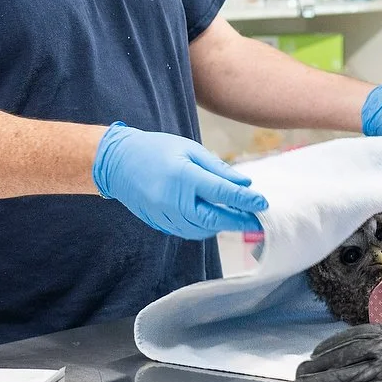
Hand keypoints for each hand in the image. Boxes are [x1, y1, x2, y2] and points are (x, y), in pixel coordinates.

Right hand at [92, 124, 266, 240]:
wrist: (118, 162)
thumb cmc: (157, 150)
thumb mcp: (189, 150)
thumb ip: (217, 169)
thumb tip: (244, 184)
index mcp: (183, 177)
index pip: (222, 193)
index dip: (245, 201)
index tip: (263, 204)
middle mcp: (174, 200)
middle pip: (214, 218)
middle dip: (239, 221)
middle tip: (258, 222)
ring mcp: (165, 215)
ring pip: (202, 229)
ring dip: (223, 226)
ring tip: (239, 219)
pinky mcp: (159, 223)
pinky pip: (188, 231)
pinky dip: (205, 228)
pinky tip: (215, 221)